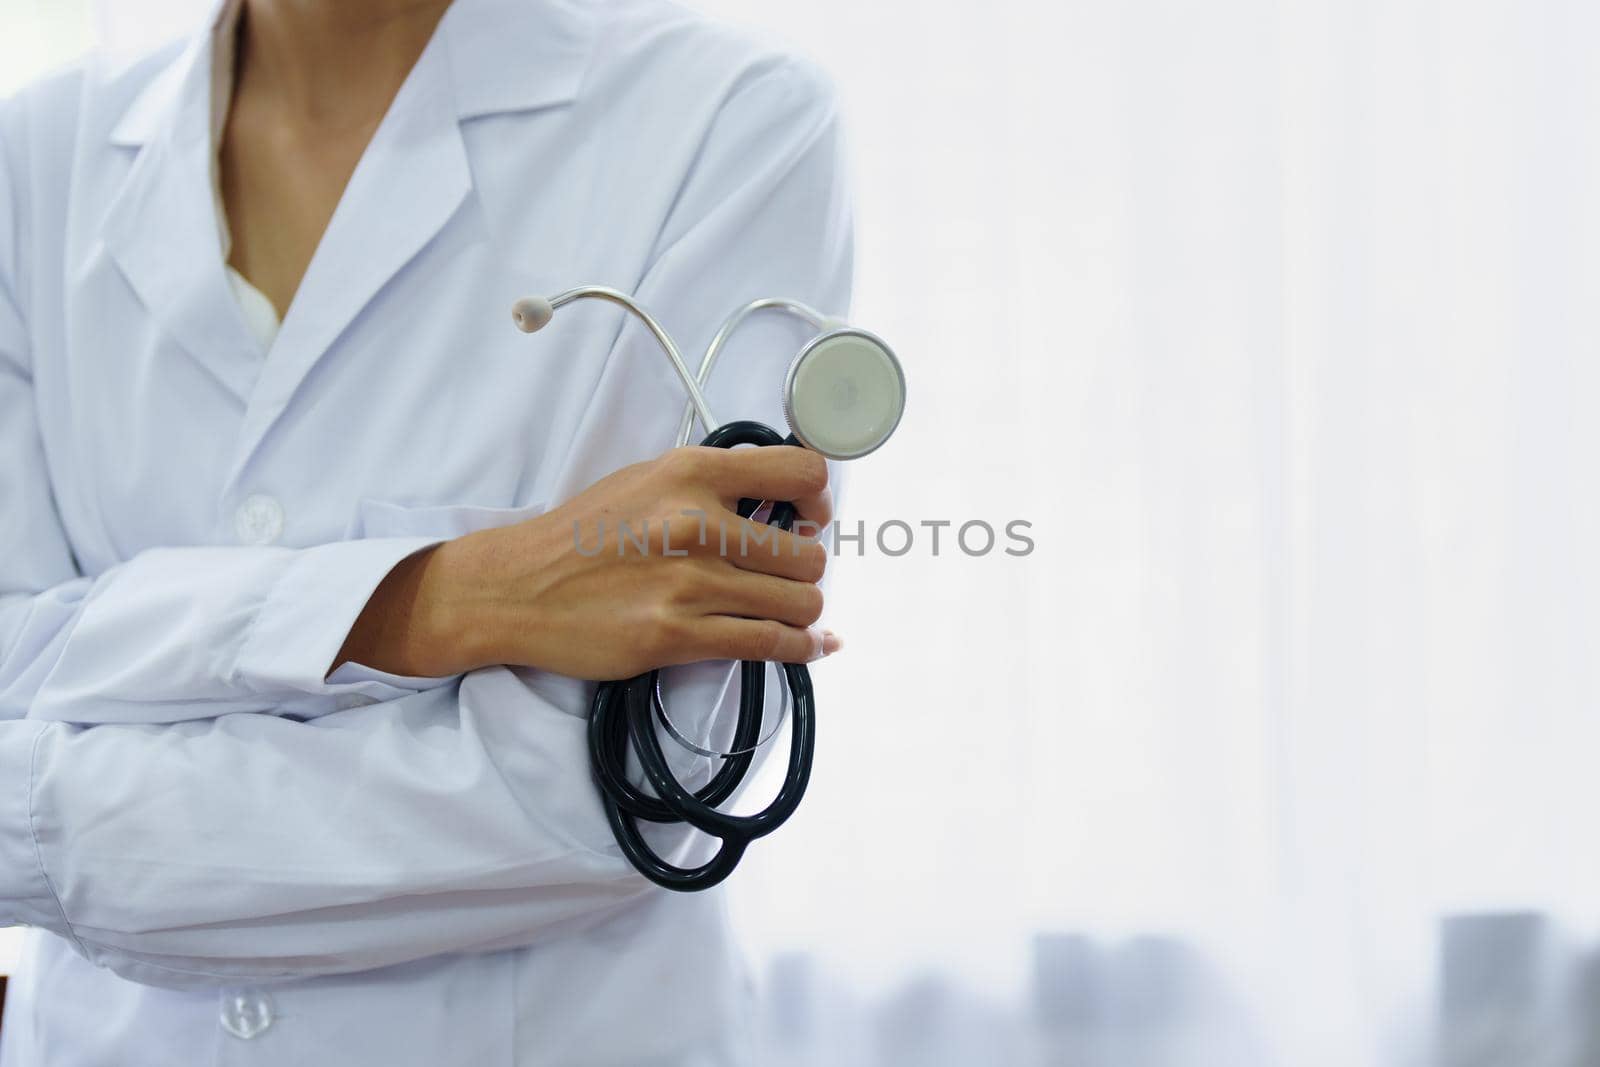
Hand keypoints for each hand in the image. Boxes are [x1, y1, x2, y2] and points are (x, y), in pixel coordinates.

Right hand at [334, 446, 839, 680]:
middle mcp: (697, 523)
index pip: (800, 472)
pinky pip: (772, 644)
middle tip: (782, 575)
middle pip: (808, 552)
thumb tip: (777, 499)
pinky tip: (810, 645)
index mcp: (691, 473)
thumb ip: (709, 483)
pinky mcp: (679, 635)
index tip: (812, 516)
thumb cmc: (581, 535)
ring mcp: (690, 583)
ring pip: (799, 601)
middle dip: (805, 568)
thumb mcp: (645, 480)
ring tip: (781, 609)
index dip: (819, 499)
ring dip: (800, 609)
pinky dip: (802, 647)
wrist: (518, 588)